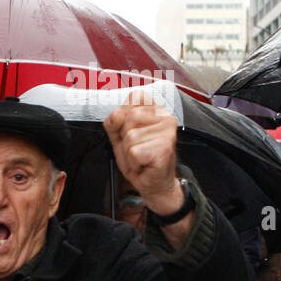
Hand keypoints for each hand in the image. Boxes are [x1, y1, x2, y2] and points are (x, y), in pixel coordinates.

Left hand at [103, 93, 180, 214]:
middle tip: (137, 147)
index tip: (134, 131)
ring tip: (141, 156)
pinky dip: (134, 162)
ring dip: (129, 152)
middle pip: (129, 118)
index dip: (125, 117)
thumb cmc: (141, 159)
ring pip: (130, 137)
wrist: (154, 183)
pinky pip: (134, 152)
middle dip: (125, 137)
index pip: (134, 98)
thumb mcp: (120, 136)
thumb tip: (117, 115)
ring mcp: (167, 133)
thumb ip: (113, 121)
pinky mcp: (164, 149)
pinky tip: (144, 163)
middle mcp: (165, 118)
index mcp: (156, 110)